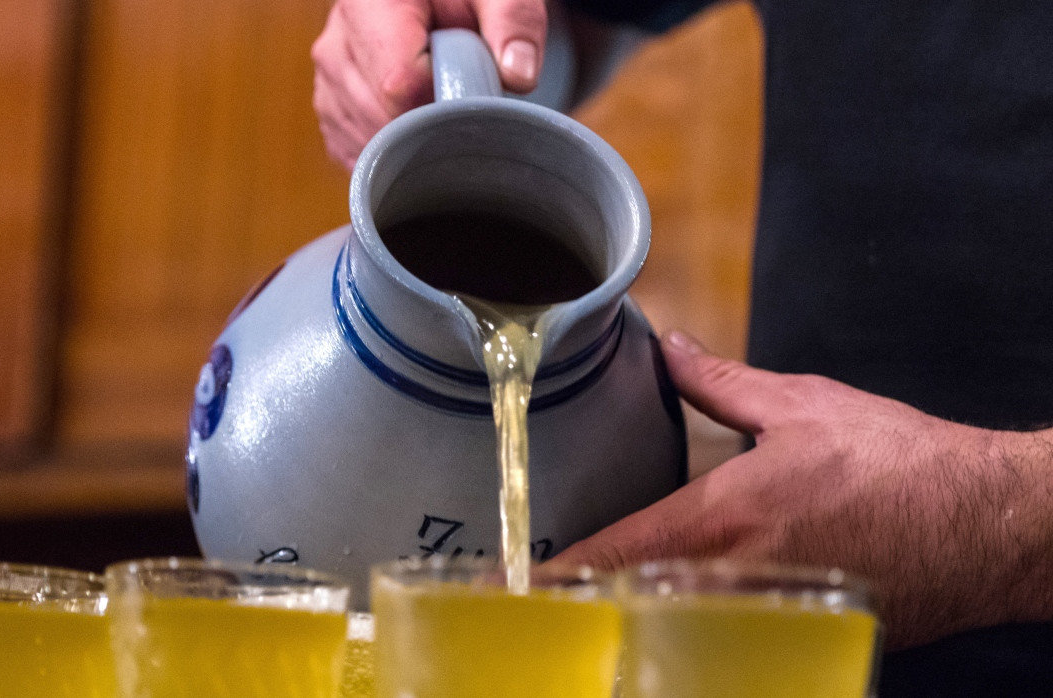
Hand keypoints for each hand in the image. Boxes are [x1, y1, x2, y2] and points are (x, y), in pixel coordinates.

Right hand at [312, 0, 546, 168]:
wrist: (431, 5)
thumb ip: (513, 21)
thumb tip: (517, 75)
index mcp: (370, 4)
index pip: (398, 83)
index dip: (441, 102)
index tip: (468, 92)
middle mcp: (338, 41)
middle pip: (380, 119)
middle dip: (429, 126)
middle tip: (461, 99)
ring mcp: (328, 78)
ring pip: (366, 141)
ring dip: (410, 143)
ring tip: (438, 103)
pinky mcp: (331, 106)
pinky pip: (354, 151)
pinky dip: (390, 156)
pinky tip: (415, 132)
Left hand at [556, 330, 1052, 648]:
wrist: (987, 525)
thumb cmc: (899, 463)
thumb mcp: (801, 405)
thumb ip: (720, 383)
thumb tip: (669, 349)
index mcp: (722, 517)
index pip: (613, 552)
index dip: (555, 571)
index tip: (506, 583)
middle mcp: (734, 577)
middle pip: (631, 603)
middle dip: (582, 603)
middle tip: (530, 599)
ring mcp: (767, 615)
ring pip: (671, 628)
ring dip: (629, 619)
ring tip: (585, 609)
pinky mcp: (800, 632)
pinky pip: (725, 640)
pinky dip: (686, 632)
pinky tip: (668, 620)